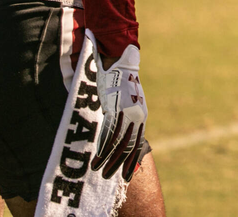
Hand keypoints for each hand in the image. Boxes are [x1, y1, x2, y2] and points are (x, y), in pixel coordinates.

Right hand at [91, 43, 146, 181]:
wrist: (121, 60)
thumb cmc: (121, 81)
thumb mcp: (126, 101)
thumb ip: (124, 115)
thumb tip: (118, 128)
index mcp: (141, 114)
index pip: (137, 142)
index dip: (131, 159)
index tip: (127, 174)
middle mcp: (137, 115)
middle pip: (128, 145)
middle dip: (119, 164)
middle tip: (111, 177)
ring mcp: (126, 112)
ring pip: (118, 142)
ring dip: (108, 159)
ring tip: (99, 171)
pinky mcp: (115, 107)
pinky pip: (108, 132)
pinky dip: (102, 147)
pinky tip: (96, 158)